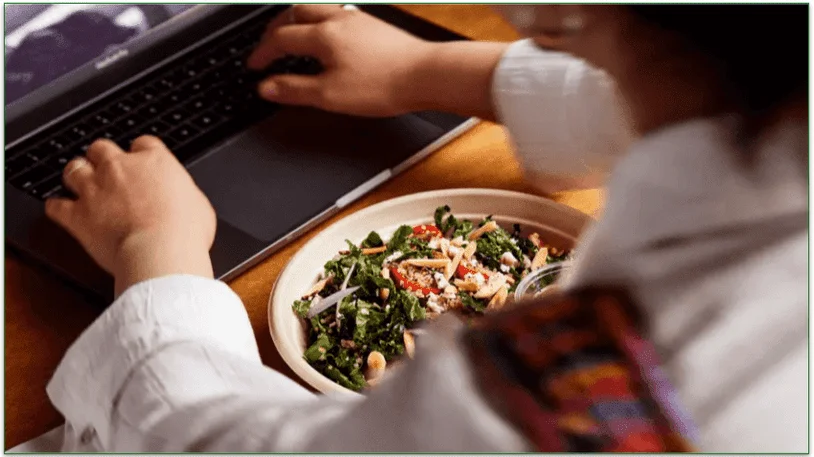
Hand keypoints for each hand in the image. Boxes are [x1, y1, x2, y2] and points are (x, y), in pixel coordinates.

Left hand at [45, 136, 215, 295]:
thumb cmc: (186, 233)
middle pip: (101, 148)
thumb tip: (182, 199)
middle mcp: (121, 168)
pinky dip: (57, 208)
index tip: (143, 163)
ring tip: (81, 184)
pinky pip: (55, 205)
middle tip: (108, 171)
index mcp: (155, 161)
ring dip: (77, 175)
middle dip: (102, 158)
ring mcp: (95, 189)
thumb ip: (183, 194)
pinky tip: (61, 211)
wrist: (160, 253)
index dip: (141, 153)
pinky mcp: (77, 215)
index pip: (143, 144)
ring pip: (74, 168)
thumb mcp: (200, 206)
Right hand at [248, 5, 433, 116]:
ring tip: (291, 38)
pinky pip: (335, 16)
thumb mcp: (330, 95)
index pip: (280, 39)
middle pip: (295, 14)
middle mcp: (338, 20)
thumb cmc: (384, 85)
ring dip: (297, 22)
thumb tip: (267, 87)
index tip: (254, 66)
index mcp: (323, 35)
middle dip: (274, 29)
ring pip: (316, 11)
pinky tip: (326, 39)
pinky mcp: (373, 26)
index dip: (262, 53)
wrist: (425, 76)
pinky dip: (318, 24)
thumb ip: (295, 90)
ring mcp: (357, 20)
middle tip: (265, 45)